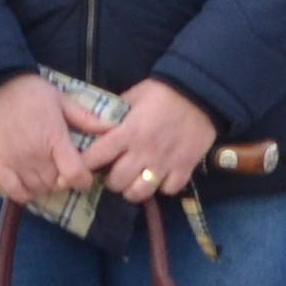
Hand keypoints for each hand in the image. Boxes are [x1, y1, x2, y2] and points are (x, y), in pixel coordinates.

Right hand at [0, 74, 94, 210]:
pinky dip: (24, 193)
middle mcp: (37, 155)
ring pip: (37, 190)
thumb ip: (86, 118)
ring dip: (45, 186)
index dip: (84, 180)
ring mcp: (17, 162)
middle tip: (63, 169)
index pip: (75, 174)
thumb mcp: (61, 100)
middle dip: (64, 181)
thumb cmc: (30, 91)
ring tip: (47, 174)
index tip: (84, 175)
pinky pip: (14, 191)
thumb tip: (113, 127)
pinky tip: (28, 183)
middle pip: (57, 185)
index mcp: (55, 139)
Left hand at [71, 78, 218, 209]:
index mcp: (127, 132)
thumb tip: (96, 127)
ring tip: (135, 181)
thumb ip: (114, 115)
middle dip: (111, 180)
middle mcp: (143, 152)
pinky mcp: (185, 168)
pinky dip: (162, 187)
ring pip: (139, 193)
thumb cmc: (162, 92)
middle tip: (115, 173)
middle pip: (116, 182)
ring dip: (133, 189)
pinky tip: (160, 177)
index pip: (95, 158)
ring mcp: (165, 163)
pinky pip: (168, 190)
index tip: (85, 165)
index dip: (85, 164)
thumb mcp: (133, 96)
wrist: (200, 92)